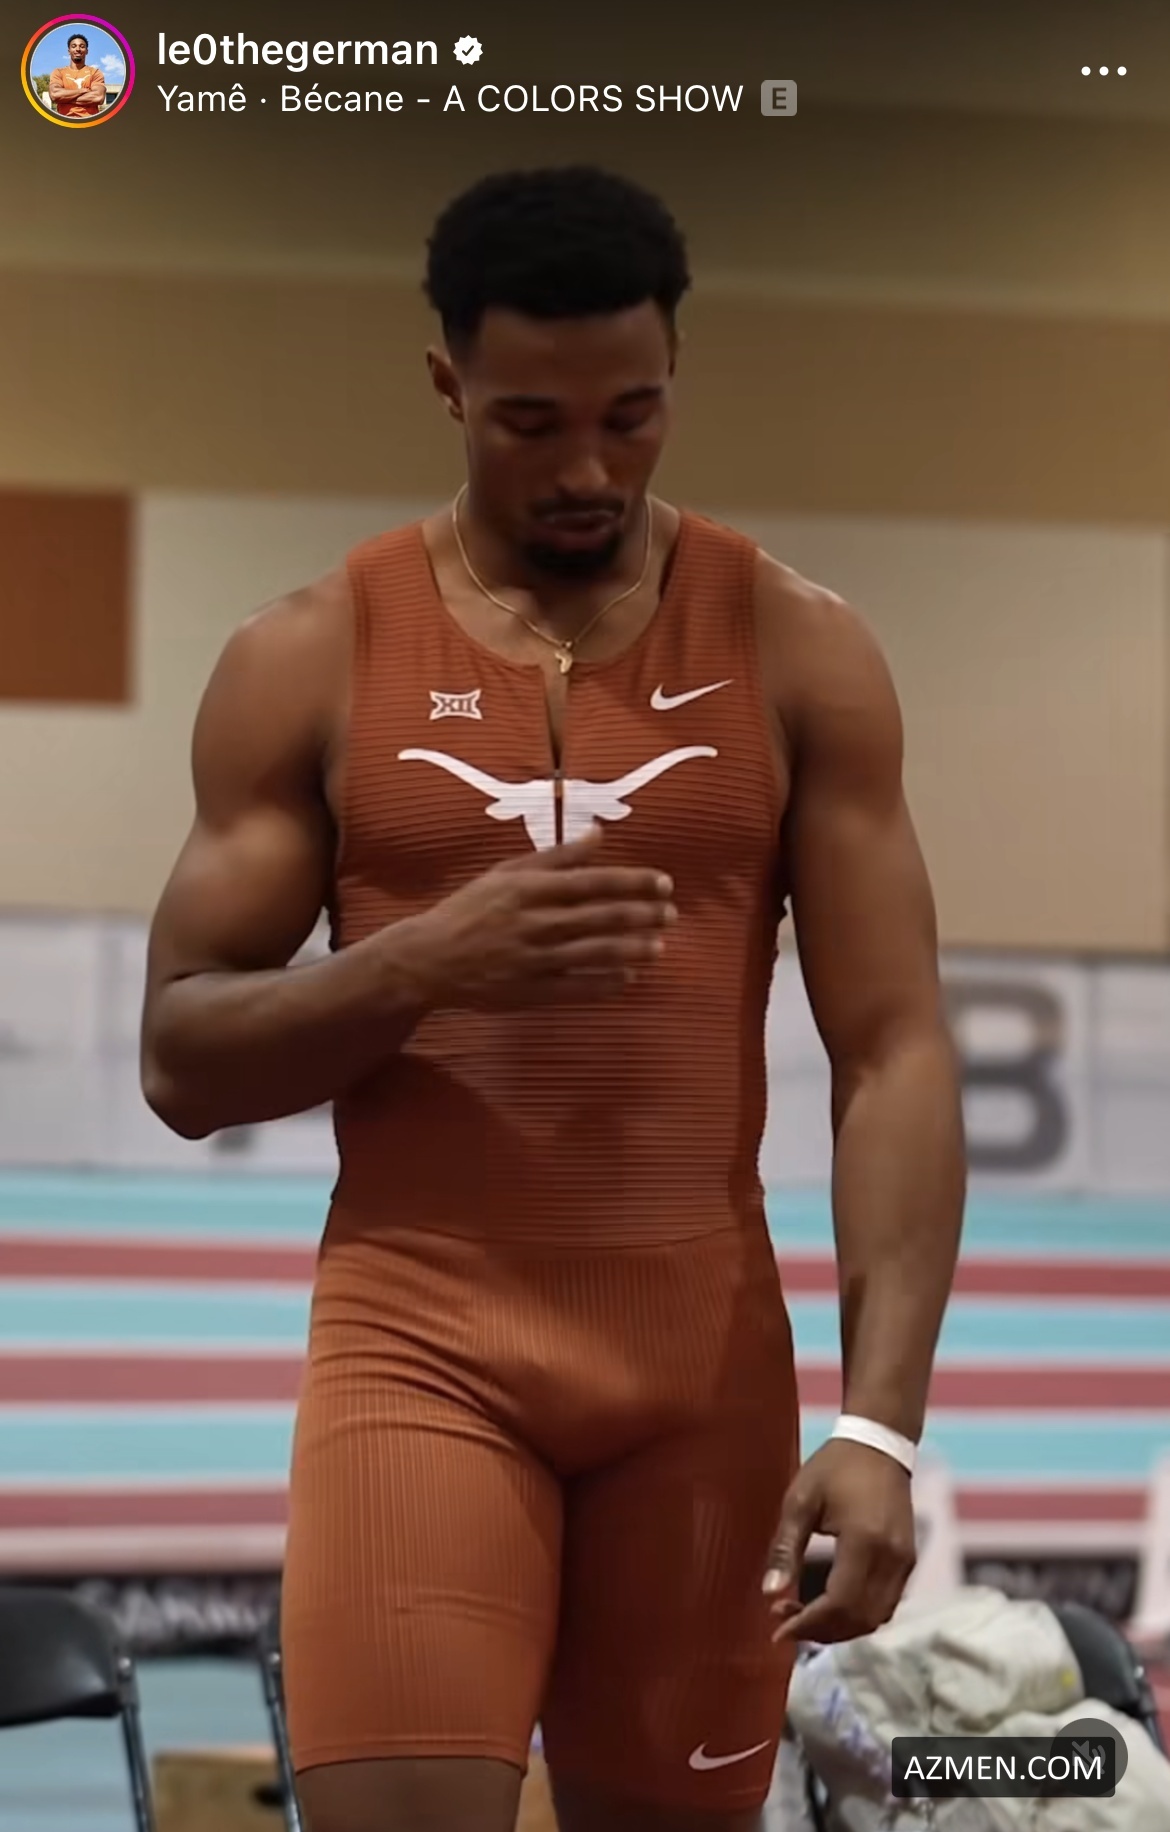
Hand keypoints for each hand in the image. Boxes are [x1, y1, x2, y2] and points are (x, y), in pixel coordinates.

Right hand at [405, 823, 676, 1008]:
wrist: (428, 958)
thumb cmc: (470, 909)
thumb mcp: (507, 873)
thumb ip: (556, 856)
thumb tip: (599, 834)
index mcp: (528, 888)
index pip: (592, 882)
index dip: (632, 882)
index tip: (664, 883)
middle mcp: (533, 922)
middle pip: (599, 917)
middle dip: (642, 915)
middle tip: (672, 914)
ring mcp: (532, 959)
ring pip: (593, 953)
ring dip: (632, 950)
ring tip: (660, 946)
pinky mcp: (529, 991)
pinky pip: (576, 987)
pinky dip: (605, 983)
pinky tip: (629, 978)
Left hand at [763, 1439, 916, 1644]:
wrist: (879, 1443)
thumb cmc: (834, 1467)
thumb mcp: (800, 1500)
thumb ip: (785, 1548)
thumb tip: (769, 1593)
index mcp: (864, 1542)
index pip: (839, 1604)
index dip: (809, 1625)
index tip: (778, 1629)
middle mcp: (892, 1559)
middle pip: (859, 1619)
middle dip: (821, 1631)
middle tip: (786, 1621)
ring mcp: (905, 1562)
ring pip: (875, 1617)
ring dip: (840, 1627)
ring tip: (804, 1614)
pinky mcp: (909, 1560)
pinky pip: (886, 1604)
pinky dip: (858, 1615)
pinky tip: (831, 1604)